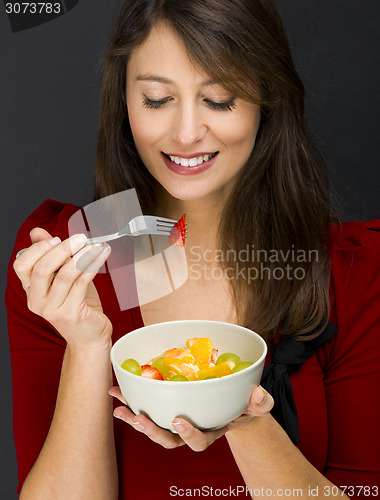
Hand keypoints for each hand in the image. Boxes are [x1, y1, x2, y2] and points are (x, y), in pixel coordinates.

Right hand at [13, 227, 112, 348]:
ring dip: (82, 256)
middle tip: (80, 238)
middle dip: (62, 249)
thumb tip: (37, 232)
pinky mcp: (71, 314)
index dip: (38, 249)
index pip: (22, 265)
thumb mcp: (62, 277)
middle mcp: (37, 301)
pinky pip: (82, 283)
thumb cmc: (77, 304)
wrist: (89, 335)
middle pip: (42, 268)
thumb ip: (50, 255)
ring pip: (65, 275)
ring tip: (96, 246)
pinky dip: (93, 265)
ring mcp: (53, 309)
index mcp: (31, 290)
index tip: (56, 238)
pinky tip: (101, 256)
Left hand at [109, 384, 273, 450]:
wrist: (231, 403)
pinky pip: (146, 407)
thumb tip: (258, 394)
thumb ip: (260, 402)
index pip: (197, 442)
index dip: (187, 434)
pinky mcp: (165, 408)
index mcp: (209, 432)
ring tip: (118, 408)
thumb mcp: (256, 404)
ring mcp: (175, 421)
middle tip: (139, 418)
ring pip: (152, 426)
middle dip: (151, 431)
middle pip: (167, 439)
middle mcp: (188, 430)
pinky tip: (117, 391)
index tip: (179, 420)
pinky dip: (130, 400)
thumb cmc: (244, 406)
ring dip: (133, 418)